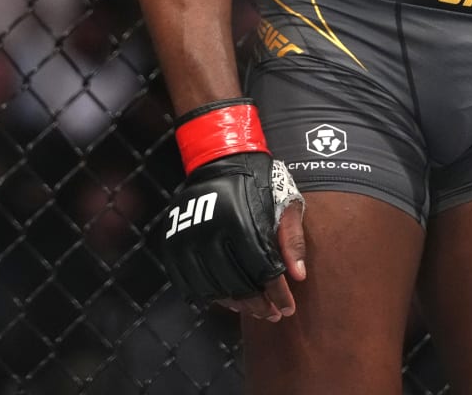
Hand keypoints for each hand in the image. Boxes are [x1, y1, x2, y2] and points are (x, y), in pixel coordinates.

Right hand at [161, 150, 305, 316]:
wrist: (221, 159)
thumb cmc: (259, 182)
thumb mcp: (284, 203)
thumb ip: (292, 239)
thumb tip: (298, 276)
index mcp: (241, 220)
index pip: (263, 271)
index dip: (278, 294)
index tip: (287, 308)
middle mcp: (210, 230)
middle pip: (238, 284)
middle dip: (259, 304)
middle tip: (271, 314)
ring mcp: (188, 237)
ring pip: (213, 288)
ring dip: (236, 303)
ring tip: (252, 308)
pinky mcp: (174, 242)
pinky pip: (189, 282)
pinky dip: (209, 295)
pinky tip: (226, 298)